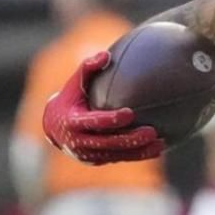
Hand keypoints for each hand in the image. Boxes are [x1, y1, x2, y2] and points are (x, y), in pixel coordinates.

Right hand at [40, 51, 164, 164]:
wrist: (54, 127)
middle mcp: (79, 142)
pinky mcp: (97, 160)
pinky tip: (156, 150)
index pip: (93, 122)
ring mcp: (88, 154)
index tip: (130, 113)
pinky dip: (136, 155)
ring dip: (139, 151)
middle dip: (130, 139)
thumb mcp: (74, 83)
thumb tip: (106, 54)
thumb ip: (87, 68)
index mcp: (72, 122)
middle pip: (108, 142)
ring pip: (116, 154)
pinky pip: (118, 158)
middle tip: (152, 132)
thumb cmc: (70, 99)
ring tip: (160, 145)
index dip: (111, 119)